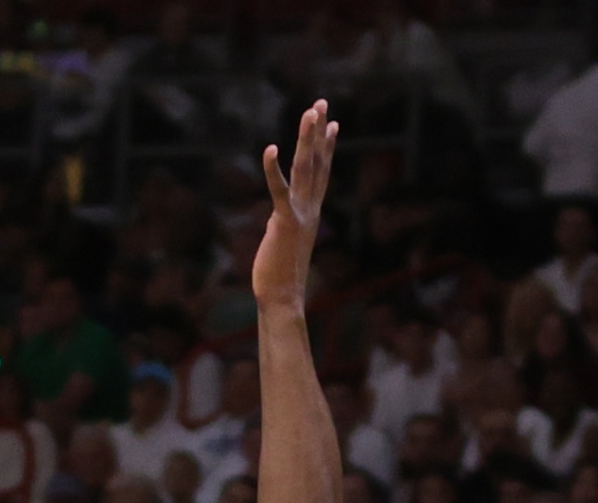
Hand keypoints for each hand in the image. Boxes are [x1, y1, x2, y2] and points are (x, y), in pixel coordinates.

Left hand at [252, 100, 337, 308]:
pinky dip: (274, 169)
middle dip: (318, 131)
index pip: (322, 172)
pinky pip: (279, 190)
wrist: (283, 297)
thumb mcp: (286, 242)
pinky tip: (271, 149)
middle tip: (320, 103)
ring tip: (310, 112)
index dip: (327, 147)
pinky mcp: (284, 222)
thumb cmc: (280, 276)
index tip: (332, 123)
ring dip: (308, 139)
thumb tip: (279, 220)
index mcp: (312, 211)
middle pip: (317, 162)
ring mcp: (300, 213)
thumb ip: (285, 225)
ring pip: (306, 168)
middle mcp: (311, 208)